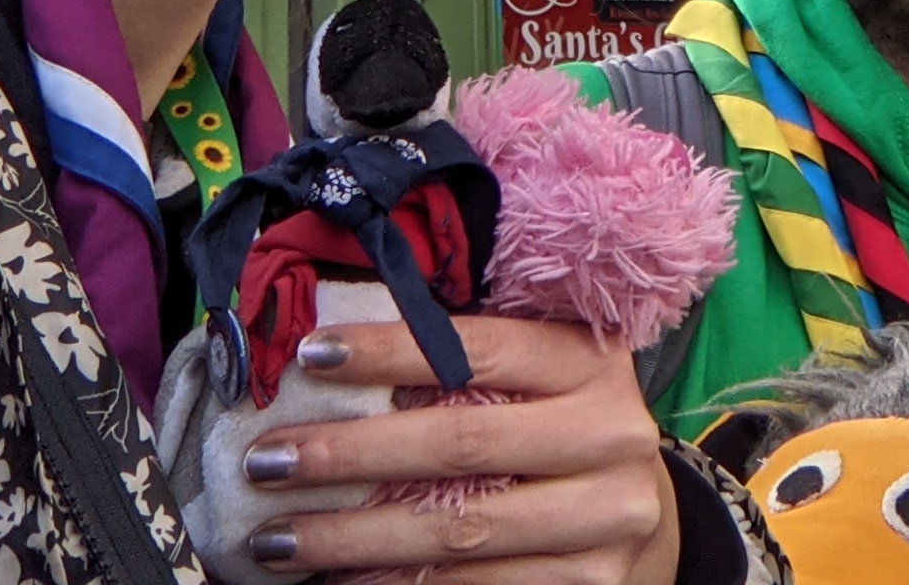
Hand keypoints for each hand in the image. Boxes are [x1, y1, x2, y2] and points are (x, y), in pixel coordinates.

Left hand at [239, 314, 681, 584]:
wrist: (639, 519)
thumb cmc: (558, 431)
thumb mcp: (537, 379)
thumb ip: (464, 361)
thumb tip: (331, 352)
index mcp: (592, 361)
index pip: (479, 348)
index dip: (391, 350)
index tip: (310, 356)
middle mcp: (613, 434)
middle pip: (460, 444)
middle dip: (350, 454)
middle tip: (268, 461)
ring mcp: (608, 516)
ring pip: (458, 530)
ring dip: (353, 538)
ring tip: (278, 539)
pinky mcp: (593, 584)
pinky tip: (343, 582)